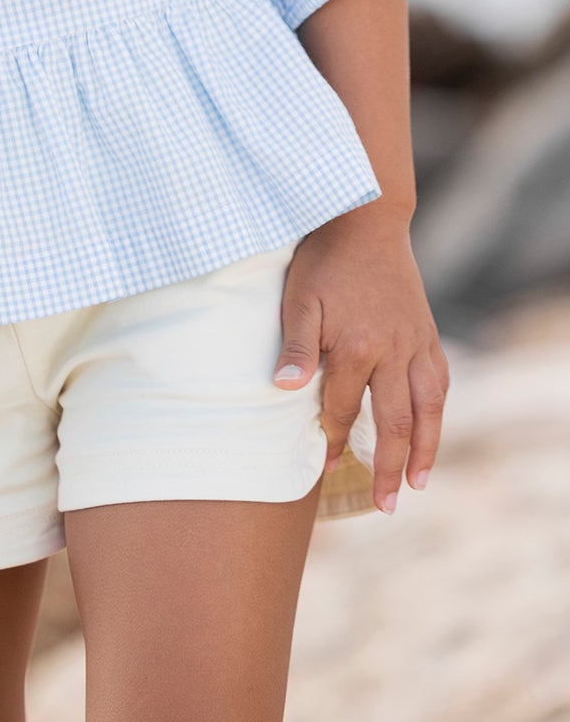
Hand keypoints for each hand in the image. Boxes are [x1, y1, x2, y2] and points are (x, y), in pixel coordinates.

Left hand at [270, 209, 449, 513]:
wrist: (364, 219)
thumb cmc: (323, 259)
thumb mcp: (298, 298)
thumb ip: (296, 346)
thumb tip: (284, 390)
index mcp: (357, 347)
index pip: (345, 409)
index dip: (334, 440)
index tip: (327, 466)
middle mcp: (393, 351)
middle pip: (395, 422)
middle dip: (390, 467)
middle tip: (387, 505)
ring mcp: (415, 343)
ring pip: (428, 409)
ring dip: (426, 450)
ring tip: (420, 485)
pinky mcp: (427, 331)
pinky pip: (439, 381)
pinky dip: (437, 410)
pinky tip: (432, 429)